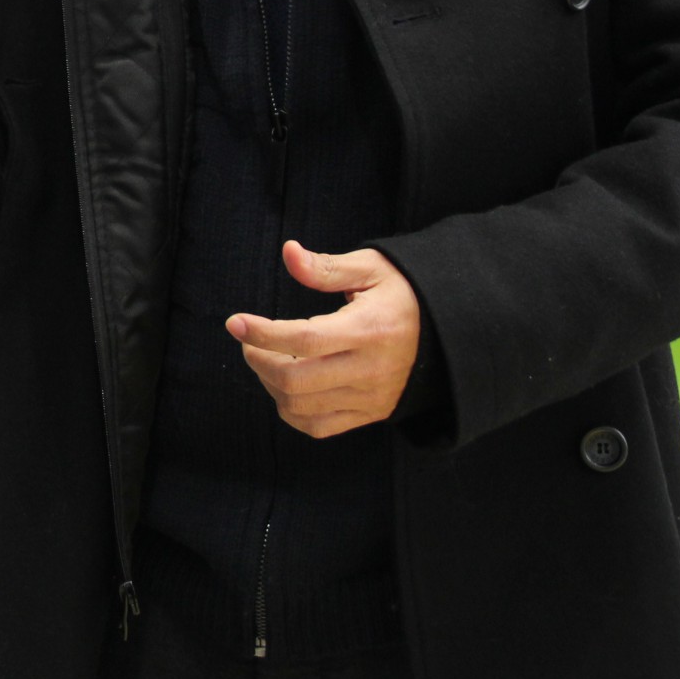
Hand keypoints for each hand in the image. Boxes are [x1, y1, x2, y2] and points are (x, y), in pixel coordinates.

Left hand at [227, 241, 421, 438]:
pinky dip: (290, 409)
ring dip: (270, 384)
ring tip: (269, 359)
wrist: (444, 333)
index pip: (306, 339)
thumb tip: (288, 252)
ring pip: (300, 406)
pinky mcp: (370, 414)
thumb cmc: (400, 294)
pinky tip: (285, 385)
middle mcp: (370, 370)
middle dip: (259, 360)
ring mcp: (370, 398)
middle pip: (296, 380)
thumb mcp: (370, 269)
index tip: (235, 322)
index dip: (263, 333)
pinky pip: (317, 426)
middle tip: (250, 341)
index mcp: (369, 330)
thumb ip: (325, 267)